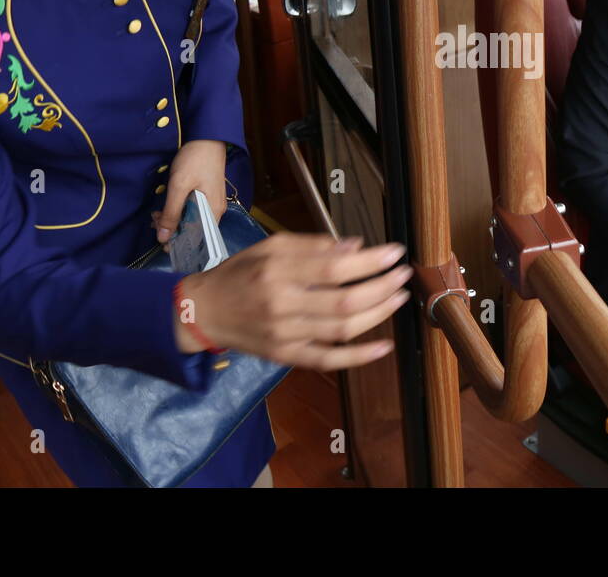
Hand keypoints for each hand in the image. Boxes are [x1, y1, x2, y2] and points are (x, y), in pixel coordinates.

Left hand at [153, 139, 228, 245]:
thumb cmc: (196, 160)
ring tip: (158, 212)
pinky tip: (167, 206)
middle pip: (193, 230)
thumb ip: (171, 213)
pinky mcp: (207, 194)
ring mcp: (212, 202)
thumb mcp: (179, 186)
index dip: (178, 243)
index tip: (160, 240)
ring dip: (173, 219)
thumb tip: (163, 238)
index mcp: (213, 212)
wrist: (207, 137)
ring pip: (191, 220)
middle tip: (154, 220)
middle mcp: (215, 210)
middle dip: (172, 229)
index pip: (196, 238)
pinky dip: (178, 211)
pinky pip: (193, 210)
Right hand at [173, 233, 412, 369]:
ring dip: (378, 314)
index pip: (334, 268)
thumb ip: (313, 245)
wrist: (204, 312)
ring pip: (342, 330)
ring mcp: (285, 335)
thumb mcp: (270, 246)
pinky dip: (359, 357)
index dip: (370, 261)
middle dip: (382, 287)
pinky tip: (384, 346)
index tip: (395, 252)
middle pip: (344, 301)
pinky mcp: (286, 356)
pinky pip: (328, 361)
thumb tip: (356, 246)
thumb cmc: (240, 273)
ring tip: (399, 297)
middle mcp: (282, 305)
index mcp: (277, 272)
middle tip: (403, 274)